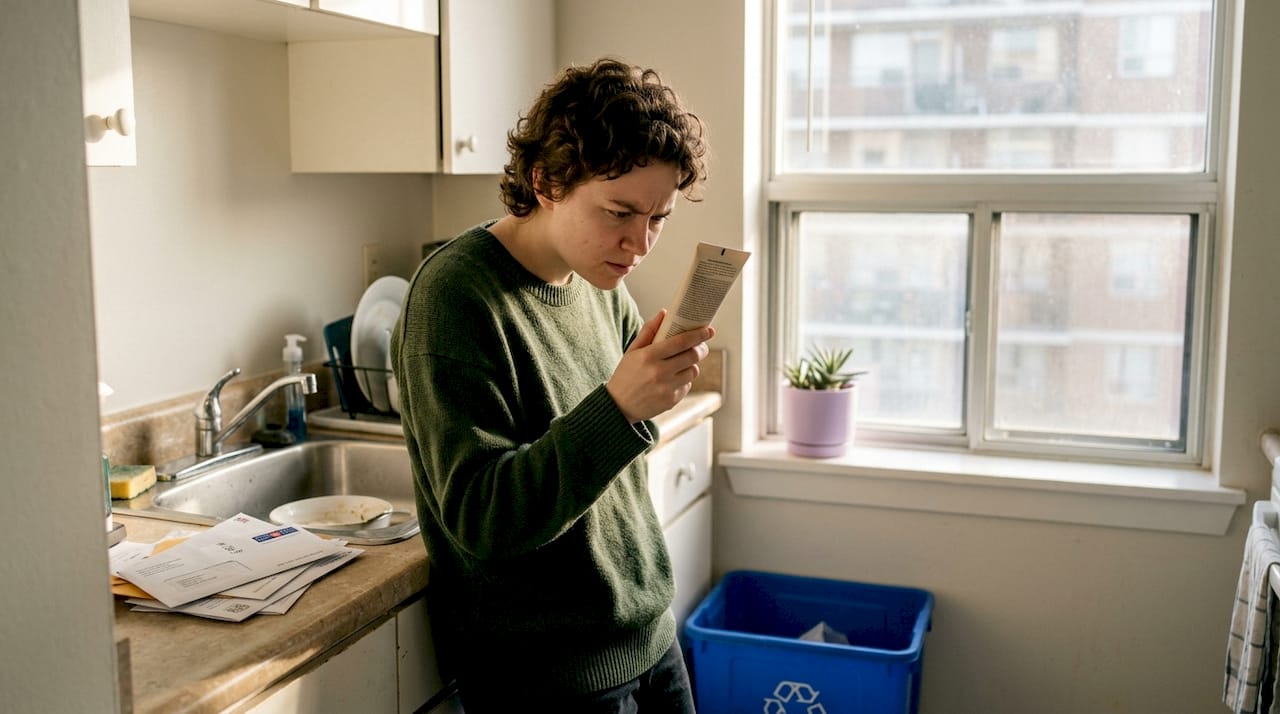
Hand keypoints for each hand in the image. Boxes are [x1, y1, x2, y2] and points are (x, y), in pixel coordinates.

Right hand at [607, 309, 713, 423]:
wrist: (619, 407)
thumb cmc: (626, 375)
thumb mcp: (632, 351)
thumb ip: (649, 331)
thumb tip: (664, 313)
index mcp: (649, 356)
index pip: (681, 341)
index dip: (698, 335)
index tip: (709, 330)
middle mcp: (659, 372)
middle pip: (693, 356)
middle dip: (701, 348)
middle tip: (701, 346)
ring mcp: (667, 388)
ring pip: (693, 371)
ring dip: (691, 365)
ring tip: (681, 364)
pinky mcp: (672, 401)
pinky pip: (687, 385)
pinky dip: (684, 380)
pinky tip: (672, 380)